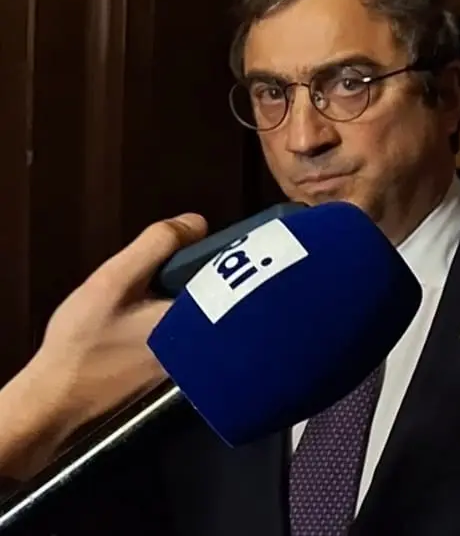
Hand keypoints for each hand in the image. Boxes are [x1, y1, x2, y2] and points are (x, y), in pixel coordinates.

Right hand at [0, 214, 206, 479]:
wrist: (59, 398)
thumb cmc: (85, 341)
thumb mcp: (115, 280)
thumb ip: (158, 244)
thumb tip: (198, 223)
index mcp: (205, 320)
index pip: (238, 275)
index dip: (224, 251)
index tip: (202, 245)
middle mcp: (211, 344)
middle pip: (226, 292)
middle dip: (202, 273)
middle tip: (166, 273)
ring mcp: (199, 359)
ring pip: (208, 309)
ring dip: (188, 293)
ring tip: (155, 292)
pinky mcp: (183, 367)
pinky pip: (194, 326)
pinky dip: (179, 313)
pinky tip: (148, 315)